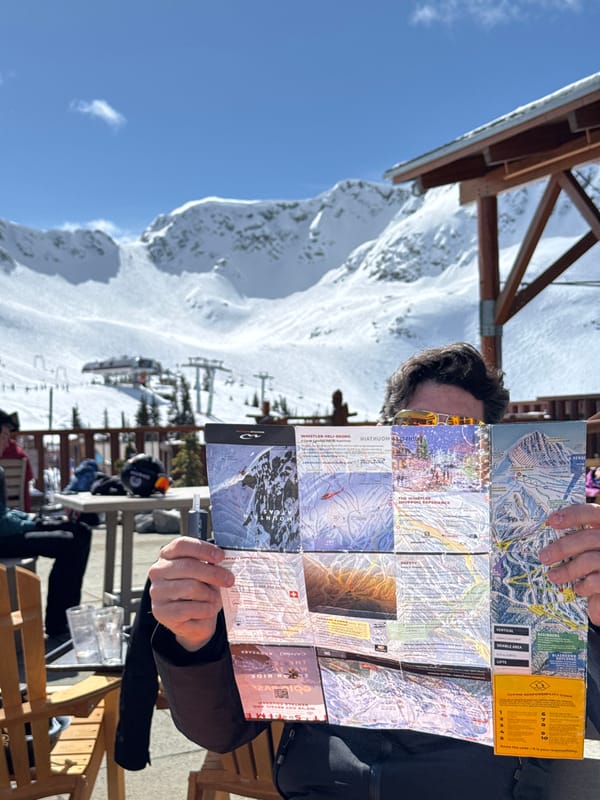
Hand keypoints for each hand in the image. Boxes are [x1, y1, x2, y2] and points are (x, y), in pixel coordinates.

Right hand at [148, 537, 233, 651]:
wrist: (193, 619)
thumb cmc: (200, 590)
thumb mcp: (205, 574)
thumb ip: (211, 566)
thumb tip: (225, 567)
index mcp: (167, 555)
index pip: (181, 545)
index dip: (203, 549)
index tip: (220, 556)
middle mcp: (158, 571)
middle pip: (188, 565)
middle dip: (213, 573)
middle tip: (229, 580)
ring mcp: (157, 592)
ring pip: (191, 587)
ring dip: (210, 595)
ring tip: (215, 599)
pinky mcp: (161, 612)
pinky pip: (190, 608)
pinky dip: (205, 610)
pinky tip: (208, 610)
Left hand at [540, 503, 599, 624]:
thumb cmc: (599, 560)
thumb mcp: (592, 546)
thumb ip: (579, 538)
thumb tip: (549, 529)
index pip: (593, 512)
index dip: (573, 514)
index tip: (551, 521)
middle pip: (588, 538)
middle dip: (562, 547)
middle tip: (544, 557)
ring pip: (589, 560)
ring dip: (567, 570)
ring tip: (553, 576)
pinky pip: (595, 581)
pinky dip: (583, 585)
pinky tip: (577, 588)